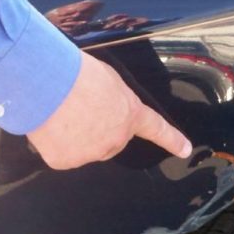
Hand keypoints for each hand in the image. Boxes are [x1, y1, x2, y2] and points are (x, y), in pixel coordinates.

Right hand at [27, 52, 191, 169]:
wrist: (47, 85)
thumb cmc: (76, 73)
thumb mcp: (108, 80)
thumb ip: (113, 100)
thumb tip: (100, 110)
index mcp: (130, 113)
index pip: (157, 128)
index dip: (172, 140)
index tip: (185, 150)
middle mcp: (116, 138)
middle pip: (108, 139)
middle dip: (95, 127)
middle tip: (77, 106)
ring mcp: (92, 153)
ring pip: (83, 147)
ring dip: (72, 133)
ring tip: (60, 111)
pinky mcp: (66, 160)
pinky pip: (61, 153)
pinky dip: (53, 141)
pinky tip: (49, 124)